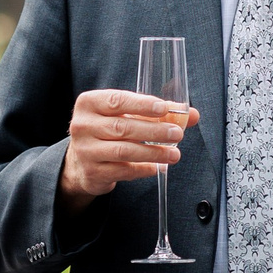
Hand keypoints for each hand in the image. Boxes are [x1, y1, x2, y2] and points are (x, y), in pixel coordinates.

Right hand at [57, 90, 202, 211]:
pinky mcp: (92, 172)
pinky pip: (123, 170)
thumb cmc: (108, 131)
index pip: (117, 100)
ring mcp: (85, 150)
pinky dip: (143, 169)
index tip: (164, 109)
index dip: (141, 105)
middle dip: (154, 130)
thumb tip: (191, 114)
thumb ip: (157, 112)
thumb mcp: (126, 115)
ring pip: (124, 151)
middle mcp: (82, 125)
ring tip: (173, 153)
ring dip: (153, 152)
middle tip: (177, 134)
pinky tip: (157, 167)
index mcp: (89, 103)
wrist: (81, 161)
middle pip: (123, 127)